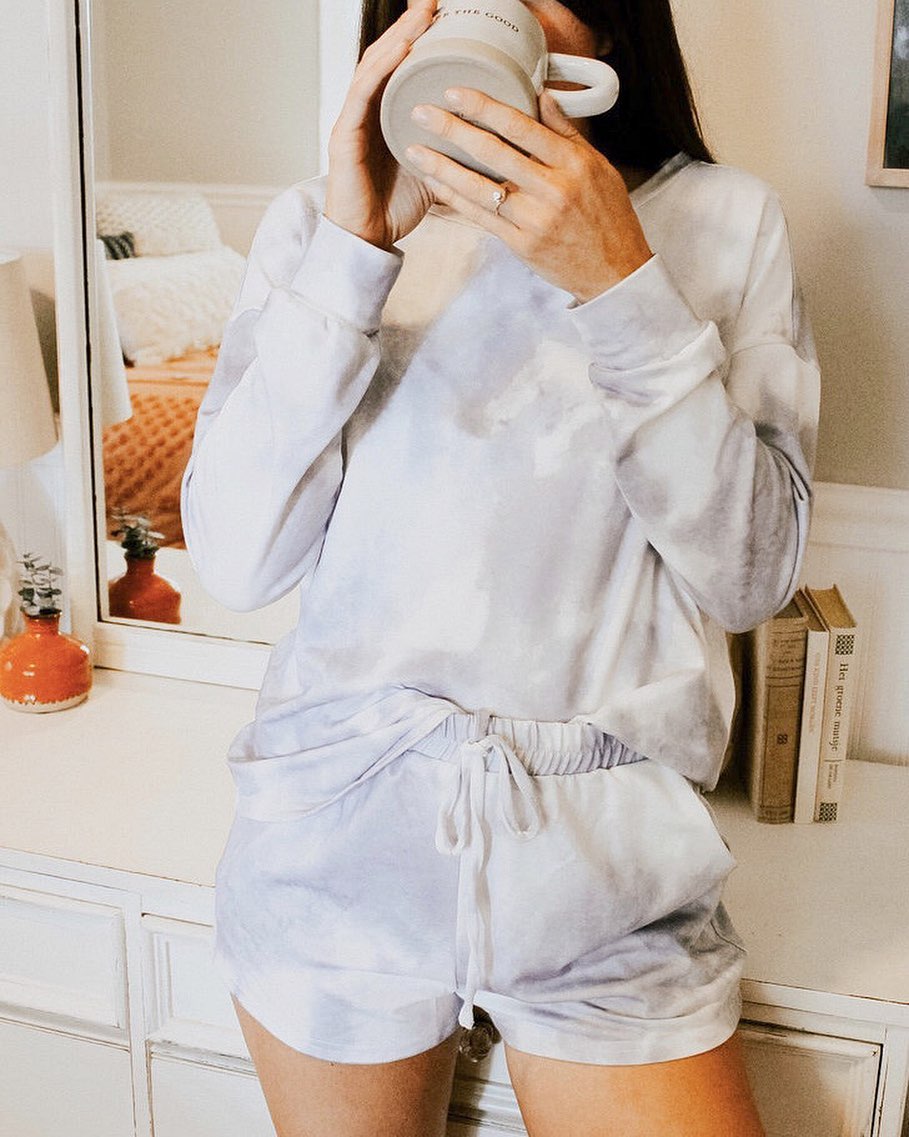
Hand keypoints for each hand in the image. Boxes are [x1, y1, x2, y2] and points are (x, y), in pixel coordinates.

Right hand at [324, 0, 437, 251]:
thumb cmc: (396, 207)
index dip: (421, 41)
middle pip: (387, 58)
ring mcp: (354, 121)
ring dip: (398, 37)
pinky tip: (400, 48)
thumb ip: (456, 153)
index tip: (447, 18)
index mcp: (388, 117)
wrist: (367, 240)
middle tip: (434, 3)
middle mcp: (369, 112)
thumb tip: (496, 146)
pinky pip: (362, 94)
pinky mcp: (345, 136)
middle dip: (410, 27)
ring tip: (422, 15)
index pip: (402, 68)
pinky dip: (381, 68)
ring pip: (374, 67)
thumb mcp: (437, 172)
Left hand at [404, 88, 653, 301]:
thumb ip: (566, 133)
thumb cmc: (607, 216)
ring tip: (415, 149)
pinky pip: (480, 217)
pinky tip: (435, 183)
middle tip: (422, 113)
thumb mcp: (598, 167)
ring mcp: (534, 220)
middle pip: (494, 153)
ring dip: (443, 167)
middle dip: (453, 130)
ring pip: (480, 187)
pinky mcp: (521, 244)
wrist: (613, 271)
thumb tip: (542, 95)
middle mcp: (552, 190)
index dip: (485, 108)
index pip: (522, 127)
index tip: (456, 93)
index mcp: (572, 165)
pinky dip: (455, 199)